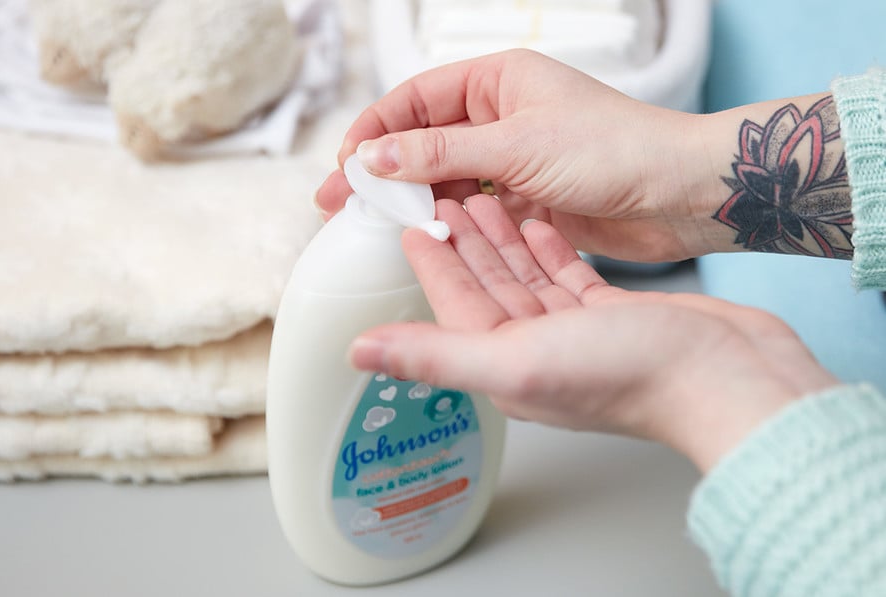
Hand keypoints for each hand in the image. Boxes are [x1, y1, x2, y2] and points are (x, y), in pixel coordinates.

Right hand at [316, 49, 716, 261]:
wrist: (679, 195)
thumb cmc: (616, 149)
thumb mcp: (517, 146)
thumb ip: (440, 153)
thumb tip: (375, 156)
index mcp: (499, 80)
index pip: (416, 99)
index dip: (376, 130)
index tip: (346, 163)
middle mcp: (501, 116)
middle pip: (422, 141)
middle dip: (381, 171)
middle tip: (337, 201)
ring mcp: (511, 160)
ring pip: (443, 178)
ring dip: (408, 199)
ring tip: (367, 224)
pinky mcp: (524, 200)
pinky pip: (470, 209)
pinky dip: (443, 221)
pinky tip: (417, 236)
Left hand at [348, 196, 838, 470]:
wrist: (727, 377)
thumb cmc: (628, 375)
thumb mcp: (514, 361)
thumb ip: (435, 354)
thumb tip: (358, 354)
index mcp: (503, 363)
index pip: (452, 304)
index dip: (430, 262)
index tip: (410, 223)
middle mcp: (535, 352)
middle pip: (486, 287)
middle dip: (463, 243)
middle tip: (444, 196)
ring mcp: (577, 335)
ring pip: (525, 279)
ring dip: (503, 240)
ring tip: (485, 198)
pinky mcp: (614, 317)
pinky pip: (568, 278)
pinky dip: (549, 251)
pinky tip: (539, 225)